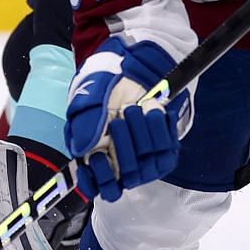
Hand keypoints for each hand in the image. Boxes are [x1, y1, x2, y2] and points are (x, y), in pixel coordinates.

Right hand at [64, 38, 190, 201]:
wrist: (138, 65)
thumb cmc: (107, 81)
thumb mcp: (89, 96)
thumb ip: (85, 123)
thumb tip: (83, 151)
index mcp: (92, 152)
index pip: (95, 184)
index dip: (97, 180)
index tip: (99, 158)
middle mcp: (117, 160)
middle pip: (124, 176)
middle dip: (124, 145)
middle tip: (120, 117)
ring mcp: (142, 159)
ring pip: (146, 169)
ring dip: (143, 135)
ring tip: (137, 108)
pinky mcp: (163, 151)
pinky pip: (166, 155)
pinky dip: (161, 131)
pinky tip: (153, 111)